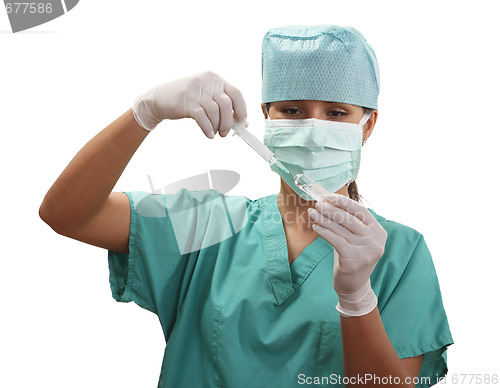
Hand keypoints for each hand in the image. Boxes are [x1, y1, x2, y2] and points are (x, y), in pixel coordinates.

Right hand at [131, 71, 246, 137]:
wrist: (159, 99)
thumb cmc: (187, 100)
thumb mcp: (206, 95)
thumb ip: (223, 105)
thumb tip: (242, 122)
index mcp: (215, 78)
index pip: (236, 93)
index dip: (242, 110)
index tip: (242, 123)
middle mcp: (207, 81)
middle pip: (227, 105)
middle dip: (229, 123)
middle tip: (225, 133)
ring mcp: (196, 91)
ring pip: (215, 112)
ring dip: (218, 127)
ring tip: (216, 133)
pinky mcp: (186, 102)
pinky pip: (203, 118)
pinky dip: (208, 129)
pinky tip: (209, 134)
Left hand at [307, 193, 387, 316]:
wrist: (353, 286)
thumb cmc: (352, 257)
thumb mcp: (356, 238)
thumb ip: (349, 222)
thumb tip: (329, 202)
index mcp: (378, 232)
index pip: (361, 211)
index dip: (344, 202)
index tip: (329, 196)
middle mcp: (375, 241)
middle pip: (350, 219)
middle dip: (332, 209)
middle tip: (318, 204)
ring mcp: (366, 251)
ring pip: (341, 229)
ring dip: (324, 219)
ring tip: (312, 213)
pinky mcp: (354, 260)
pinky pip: (336, 240)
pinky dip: (324, 232)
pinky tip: (315, 227)